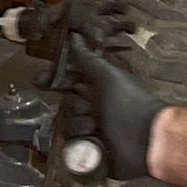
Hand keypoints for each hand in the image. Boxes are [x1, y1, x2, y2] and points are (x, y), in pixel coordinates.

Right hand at [60, 2, 164, 179]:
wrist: (147, 139)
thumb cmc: (131, 103)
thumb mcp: (108, 76)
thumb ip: (88, 58)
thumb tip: (74, 36)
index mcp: (98, 88)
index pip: (69, 81)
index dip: (54, 80)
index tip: (39, 81)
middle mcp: (94, 107)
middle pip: (66, 104)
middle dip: (74, 106)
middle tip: (87, 108)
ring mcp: (93, 130)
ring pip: (67, 124)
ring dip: (80, 124)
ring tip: (96, 126)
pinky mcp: (92, 150)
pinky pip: (72, 145)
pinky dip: (82, 142)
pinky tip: (94, 140)